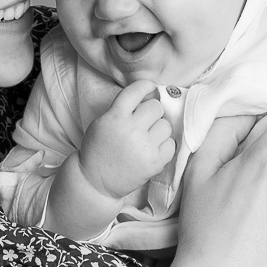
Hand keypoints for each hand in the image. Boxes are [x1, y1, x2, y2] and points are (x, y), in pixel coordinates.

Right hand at [78, 81, 175, 199]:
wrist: (96, 180)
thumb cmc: (98, 149)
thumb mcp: (102, 122)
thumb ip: (122, 109)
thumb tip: (149, 96)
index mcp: (115, 117)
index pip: (135, 91)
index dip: (146, 86)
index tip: (149, 88)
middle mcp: (131, 130)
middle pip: (156, 107)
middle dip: (151, 112)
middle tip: (144, 121)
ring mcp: (145, 147)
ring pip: (166, 125)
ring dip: (158, 129)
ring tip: (147, 138)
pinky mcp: (155, 162)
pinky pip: (170, 144)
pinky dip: (163, 146)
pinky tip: (151, 149)